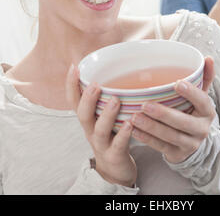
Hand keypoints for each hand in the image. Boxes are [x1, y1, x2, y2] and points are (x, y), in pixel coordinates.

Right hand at [66, 65, 136, 187]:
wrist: (115, 170)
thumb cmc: (111, 135)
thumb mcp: (103, 116)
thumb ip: (105, 96)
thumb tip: (114, 67)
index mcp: (87, 118)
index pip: (74, 100)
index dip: (71, 85)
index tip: (74, 67)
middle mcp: (90, 130)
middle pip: (83, 115)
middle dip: (87, 99)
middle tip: (95, 85)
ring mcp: (102, 144)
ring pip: (99, 129)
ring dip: (107, 114)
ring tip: (116, 101)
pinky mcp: (114, 155)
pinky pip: (118, 145)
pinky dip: (123, 134)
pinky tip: (130, 124)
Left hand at [130, 57, 215, 163]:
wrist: (193, 143)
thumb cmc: (193, 112)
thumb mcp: (200, 97)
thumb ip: (204, 78)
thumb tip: (209, 58)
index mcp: (207, 112)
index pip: (202, 101)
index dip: (191, 93)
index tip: (177, 83)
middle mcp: (201, 129)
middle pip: (183, 122)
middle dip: (163, 114)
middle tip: (145, 105)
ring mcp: (190, 144)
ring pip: (170, 136)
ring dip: (151, 127)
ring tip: (135, 117)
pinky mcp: (177, 154)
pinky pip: (161, 147)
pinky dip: (146, 139)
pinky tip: (134, 130)